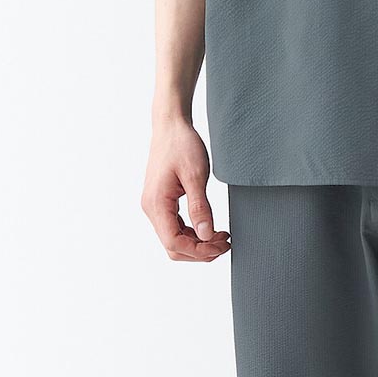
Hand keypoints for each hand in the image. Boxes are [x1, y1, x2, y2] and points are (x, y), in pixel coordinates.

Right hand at [141, 119, 230, 261]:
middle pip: (173, 246)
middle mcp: (152, 209)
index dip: (199, 251)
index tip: (221, 245)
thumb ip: (200, 207)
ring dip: (198, 242)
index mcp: (157, 204)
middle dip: (200, 250)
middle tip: (225, 243)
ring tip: (222, 236)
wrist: (171, 125)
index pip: (174, 243)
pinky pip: (175, 226)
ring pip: (174, 238)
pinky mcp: (161, 201)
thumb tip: (206, 236)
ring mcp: (155, 206)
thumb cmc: (182, 145)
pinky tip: (209, 227)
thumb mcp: (195, 175)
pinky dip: (192, 231)